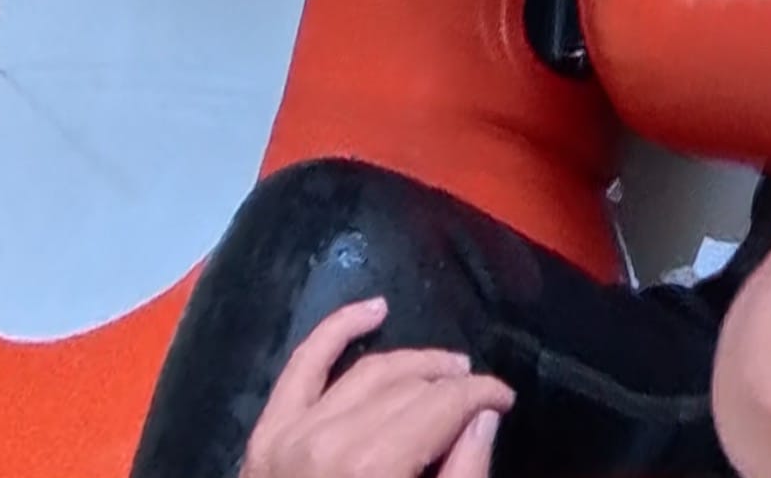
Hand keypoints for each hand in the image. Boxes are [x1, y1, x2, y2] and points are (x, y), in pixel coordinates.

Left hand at [242, 298, 512, 477]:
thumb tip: (482, 416)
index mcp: (370, 470)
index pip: (439, 406)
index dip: (480, 395)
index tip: (506, 400)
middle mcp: (326, 442)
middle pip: (406, 387)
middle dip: (451, 383)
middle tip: (481, 392)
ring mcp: (288, 436)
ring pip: (364, 372)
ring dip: (410, 361)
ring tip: (446, 366)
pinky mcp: (263, 438)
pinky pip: (301, 365)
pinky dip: (336, 330)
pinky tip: (373, 309)